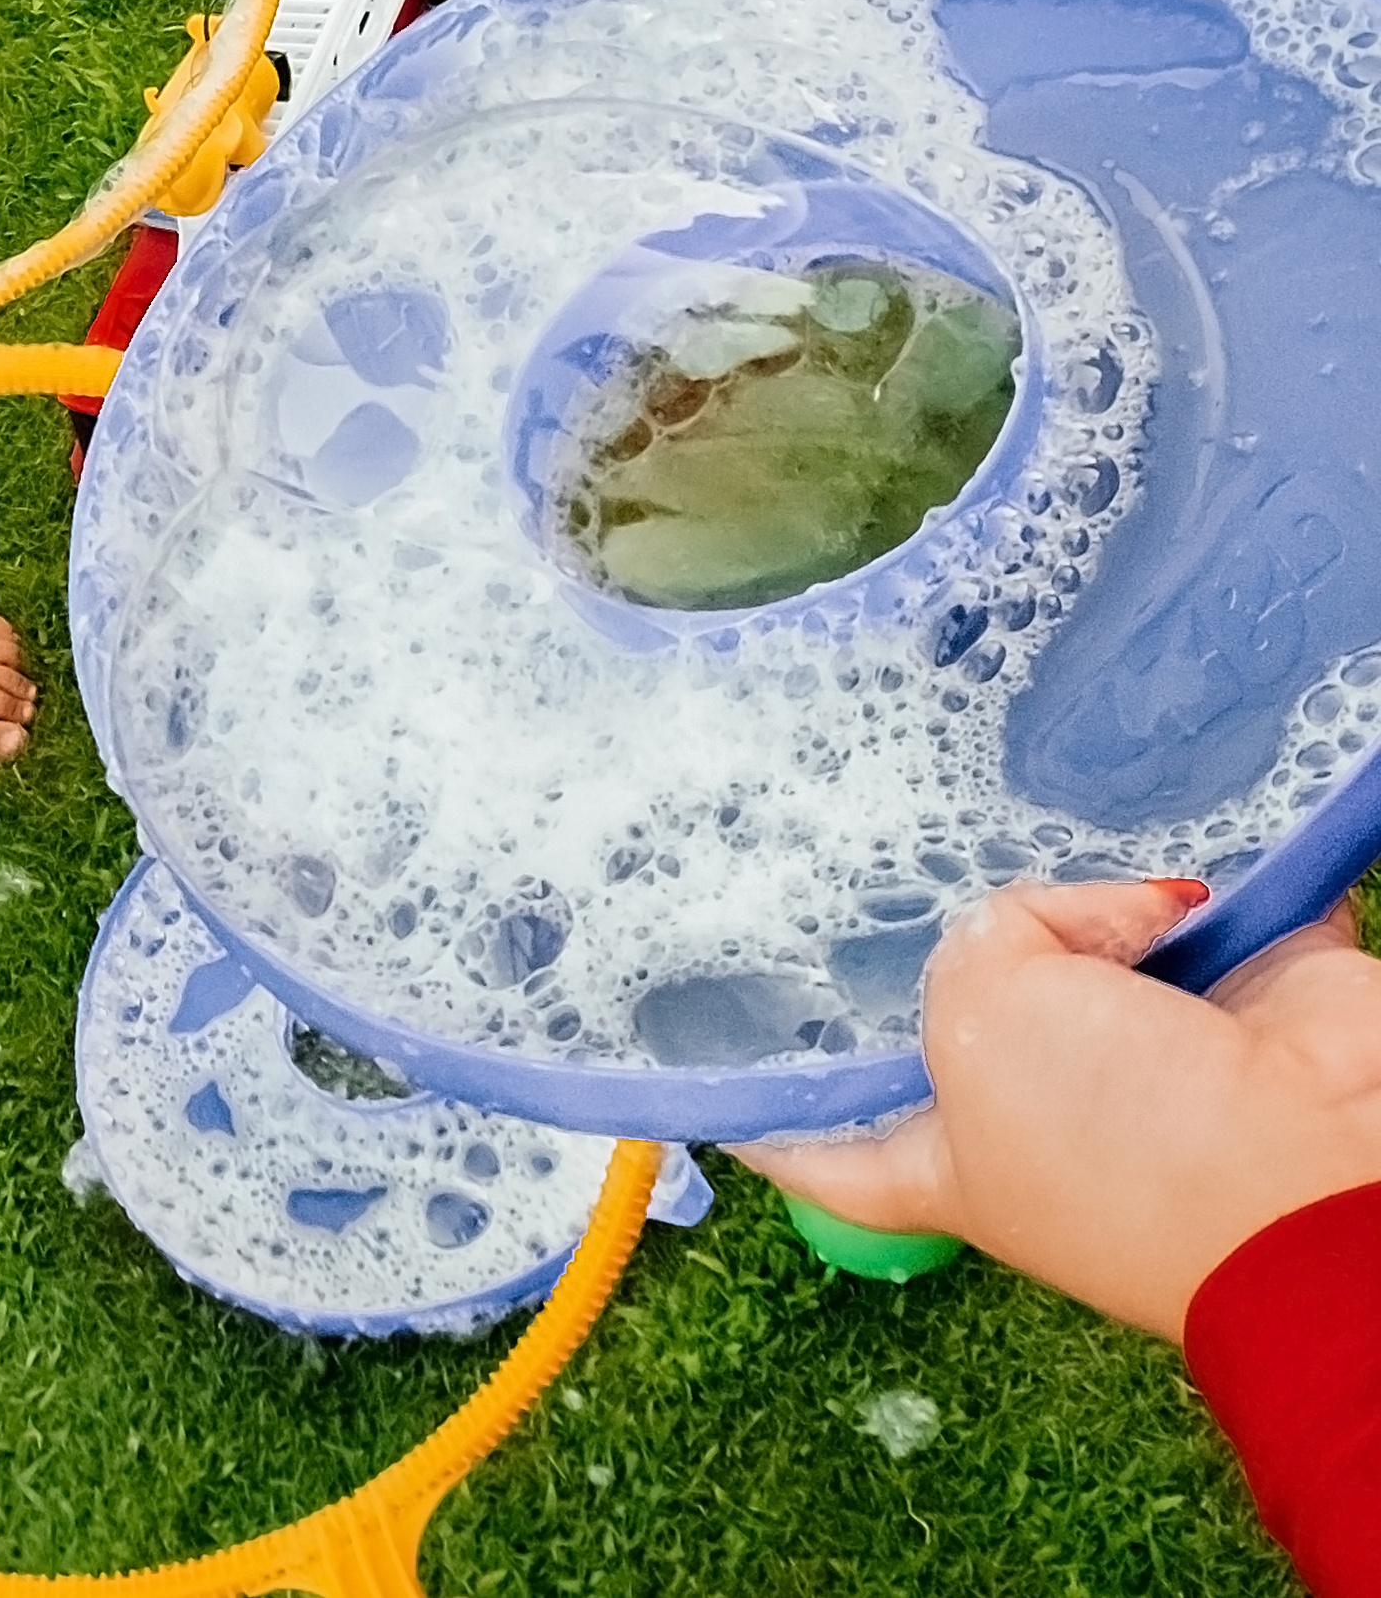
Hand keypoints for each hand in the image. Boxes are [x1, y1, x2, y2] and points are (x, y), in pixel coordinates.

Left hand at [733, 879, 1380, 1341]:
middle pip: (962, 996)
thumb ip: (980, 940)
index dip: (764, 1108)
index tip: (684, 1065)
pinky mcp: (1239, 991)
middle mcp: (1043, 1107)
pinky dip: (1173, 874)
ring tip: (1049, 840)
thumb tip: (1093, 929)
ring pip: (1072, 930)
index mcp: (955, 1157)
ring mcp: (1144, 1048)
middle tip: (870, 830)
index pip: (829, 1143)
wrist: (1323, 1170)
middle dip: (940, 921)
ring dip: (1073, 888)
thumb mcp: (981, 1023)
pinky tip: (1146, 842)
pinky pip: (1184, 902)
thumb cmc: (1128, 1139)